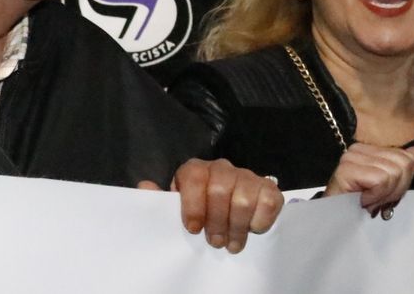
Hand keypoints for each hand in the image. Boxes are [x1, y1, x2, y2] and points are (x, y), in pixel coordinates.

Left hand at [138, 158, 283, 252]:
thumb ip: (160, 200)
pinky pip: (268, 202)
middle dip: (216, 221)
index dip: (193, 203)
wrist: (233, 213)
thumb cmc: (200, 212)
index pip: (194, 176)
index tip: (192, 228)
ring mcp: (247, 176)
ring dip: (237, 227)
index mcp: (197, 170)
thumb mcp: (178, 207)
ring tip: (232, 245)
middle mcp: (222, 168)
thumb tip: (144, 187)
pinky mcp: (269, 188)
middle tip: (215, 242)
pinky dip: (260, 220)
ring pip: (243, 199)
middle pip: (220, 190)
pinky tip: (253, 230)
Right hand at [325, 143, 413, 215]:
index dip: (404, 180)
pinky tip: (365, 201)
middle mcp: (359, 149)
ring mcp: (351, 158)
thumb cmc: (362, 205)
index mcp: (370, 150)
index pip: (406, 156)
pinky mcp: (346, 170)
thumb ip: (406, 167)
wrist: (335, 221)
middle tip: (379, 199)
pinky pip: (380, 180)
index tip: (389, 193)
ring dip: (385, 194)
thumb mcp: (390, 186)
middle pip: (403, 164)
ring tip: (370, 201)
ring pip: (394, 172)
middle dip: (397, 188)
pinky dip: (377, 195)